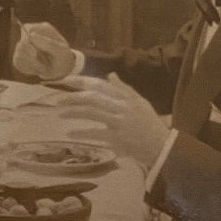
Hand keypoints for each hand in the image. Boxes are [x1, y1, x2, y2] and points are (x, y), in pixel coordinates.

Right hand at [12, 21, 79, 80]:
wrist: (62, 70)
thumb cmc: (63, 58)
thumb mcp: (61, 51)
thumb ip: (48, 43)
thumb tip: (31, 35)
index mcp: (43, 29)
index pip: (27, 28)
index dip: (28, 40)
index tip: (36, 52)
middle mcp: (32, 35)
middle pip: (20, 44)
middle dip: (31, 57)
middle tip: (42, 64)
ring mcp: (25, 46)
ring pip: (18, 54)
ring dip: (31, 64)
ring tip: (43, 67)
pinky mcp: (21, 56)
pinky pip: (17, 62)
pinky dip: (27, 68)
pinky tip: (37, 68)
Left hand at [56, 74, 170, 168]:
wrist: (162, 146)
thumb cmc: (149, 124)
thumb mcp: (140, 102)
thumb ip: (124, 88)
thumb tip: (110, 74)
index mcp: (127, 98)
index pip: (101, 85)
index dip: (83, 81)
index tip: (66, 80)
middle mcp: (122, 107)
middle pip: (94, 97)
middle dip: (74, 96)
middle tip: (58, 98)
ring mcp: (119, 122)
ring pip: (93, 112)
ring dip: (74, 112)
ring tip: (60, 113)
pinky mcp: (117, 138)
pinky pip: (96, 133)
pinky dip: (81, 133)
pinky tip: (69, 133)